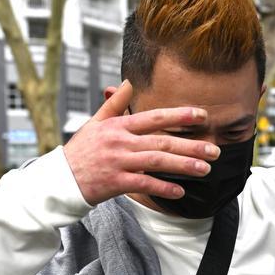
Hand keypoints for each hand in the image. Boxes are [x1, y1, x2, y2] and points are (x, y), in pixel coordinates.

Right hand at [62, 80, 220, 204]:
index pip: (154, 117)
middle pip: (162, 141)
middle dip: (191, 145)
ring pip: (157, 162)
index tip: (202, 116)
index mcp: (119, 126)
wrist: (59, 179)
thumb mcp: (95, 123)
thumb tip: (128, 82)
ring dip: (183, 166)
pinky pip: (144, 185)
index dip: (180, 116)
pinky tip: (180, 191)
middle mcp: (121, 142)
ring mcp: (118, 162)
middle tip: (215, 150)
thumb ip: (114, 104)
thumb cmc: (81, 151)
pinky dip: (163, 188)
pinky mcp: (115, 182)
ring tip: (205, 169)